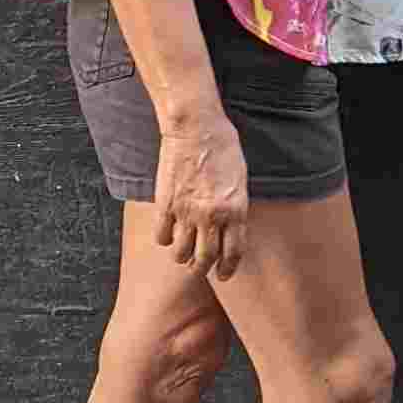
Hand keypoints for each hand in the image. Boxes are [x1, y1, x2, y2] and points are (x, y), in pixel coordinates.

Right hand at [152, 110, 249, 279]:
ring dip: (182, 257)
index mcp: (235, 210)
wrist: (196, 127)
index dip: (227, 268)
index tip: (223, 275)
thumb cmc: (223, 147)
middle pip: (205, 259)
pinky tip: (167, 233)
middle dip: (202, 270)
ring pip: (181, 253)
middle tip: (199, 270)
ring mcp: (187, 212)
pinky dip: (164, 239)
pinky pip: (162, 236)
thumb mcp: (240, 180)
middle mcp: (212, 216)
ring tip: (182, 253)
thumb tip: (230, 228)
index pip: (233, 252)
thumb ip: (235, 207)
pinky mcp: (165, 204)